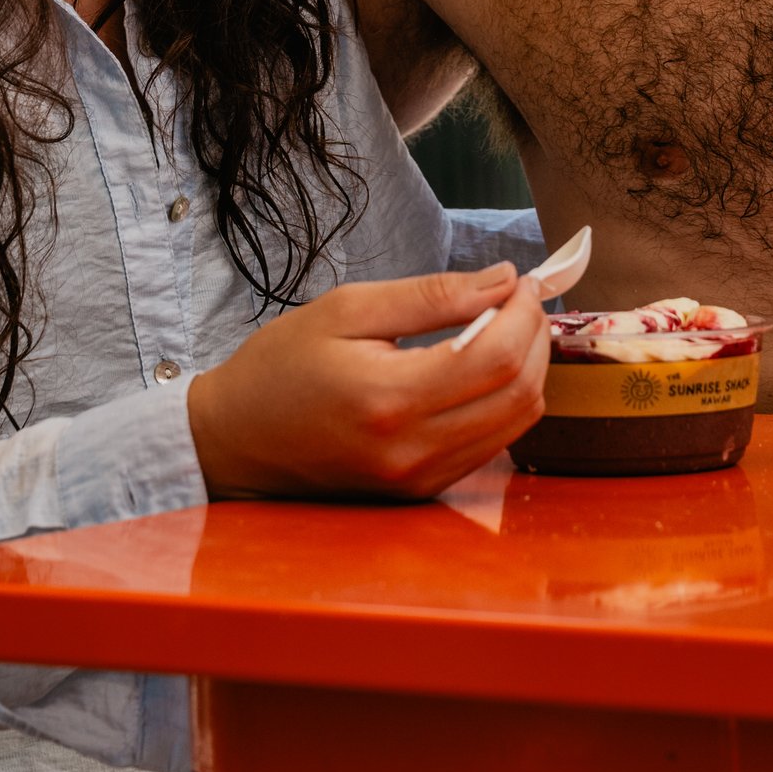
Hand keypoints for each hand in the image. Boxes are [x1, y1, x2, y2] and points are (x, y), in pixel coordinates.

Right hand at [187, 264, 545, 500]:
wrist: (236, 440)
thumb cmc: (280, 367)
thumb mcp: (346, 310)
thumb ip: (431, 296)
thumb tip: (503, 281)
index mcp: (390, 399)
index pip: (498, 358)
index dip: (526, 313)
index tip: (524, 280)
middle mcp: (412, 451)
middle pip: (519, 394)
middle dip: (536, 337)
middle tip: (523, 299)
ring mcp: (419, 479)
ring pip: (516, 424)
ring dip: (528, 370)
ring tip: (508, 328)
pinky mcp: (420, 491)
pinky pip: (490, 445)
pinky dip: (505, 402)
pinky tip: (486, 367)